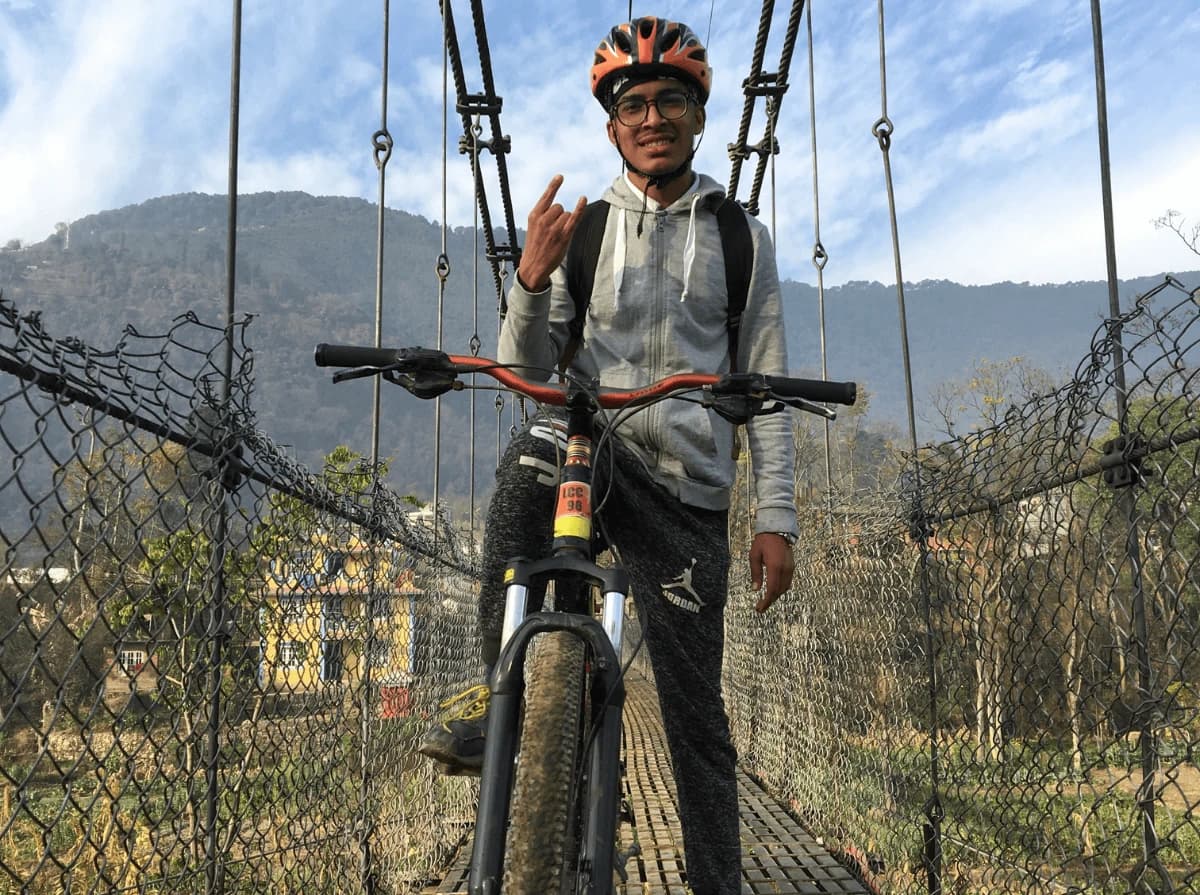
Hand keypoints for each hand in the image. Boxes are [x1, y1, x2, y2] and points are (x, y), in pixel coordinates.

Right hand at [515, 175, 586, 291]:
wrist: (533, 266)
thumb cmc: (535, 247)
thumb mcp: (532, 228)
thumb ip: (542, 215)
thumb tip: (558, 206)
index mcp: (534, 216)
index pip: (546, 197)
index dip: (554, 186)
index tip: (561, 176)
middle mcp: (543, 220)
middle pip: (559, 206)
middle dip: (559, 215)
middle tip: (553, 230)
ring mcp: (554, 228)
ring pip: (567, 214)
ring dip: (565, 222)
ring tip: (557, 235)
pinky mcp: (564, 236)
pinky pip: (574, 217)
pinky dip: (580, 207)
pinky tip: (583, 199)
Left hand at [749, 532, 794, 612]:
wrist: (777, 530)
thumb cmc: (763, 541)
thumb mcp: (754, 556)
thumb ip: (756, 573)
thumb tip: (755, 589)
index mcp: (774, 566)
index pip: (772, 589)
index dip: (766, 601)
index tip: (760, 608)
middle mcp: (785, 569)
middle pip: (779, 591)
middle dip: (770, 601)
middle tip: (760, 607)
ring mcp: (790, 568)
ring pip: (784, 588)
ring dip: (776, 595)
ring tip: (766, 600)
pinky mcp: (792, 566)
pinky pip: (787, 582)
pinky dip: (780, 589)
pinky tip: (773, 590)